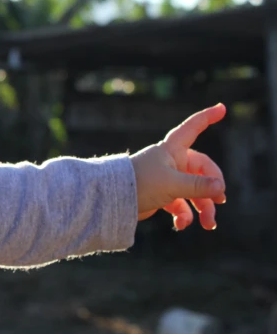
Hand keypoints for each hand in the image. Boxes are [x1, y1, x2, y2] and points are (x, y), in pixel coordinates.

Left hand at [130, 103, 226, 230]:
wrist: (112, 200)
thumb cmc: (140, 184)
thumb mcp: (172, 184)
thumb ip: (198, 186)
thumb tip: (220, 187)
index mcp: (172, 150)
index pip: (193, 128)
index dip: (207, 117)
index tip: (222, 107)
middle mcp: (172, 162)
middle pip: (202, 171)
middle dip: (212, 189)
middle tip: (220, 202)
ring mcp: (168, 179)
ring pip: (194, 192)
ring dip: (203, 208)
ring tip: (208, 225)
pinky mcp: (162, 195)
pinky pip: (181, 205)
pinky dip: (184, 215)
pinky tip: (182, 225)